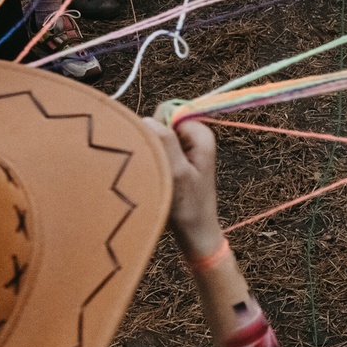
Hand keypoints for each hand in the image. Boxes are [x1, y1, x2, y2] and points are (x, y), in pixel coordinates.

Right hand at [157, 113, 224, 253]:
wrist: (195, 233)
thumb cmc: (188, 207)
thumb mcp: (177, 172)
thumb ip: (165, 142)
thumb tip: (146, 119)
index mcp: (200, 134)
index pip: (167, 113)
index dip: (155, 130)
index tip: (157, 155)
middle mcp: (195, 137)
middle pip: (160, 124)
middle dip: (153, 144)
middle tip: (157, 168)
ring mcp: (186, 149)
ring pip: (156, 140)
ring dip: (151, 156)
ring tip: (156, 176)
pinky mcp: (178, 161)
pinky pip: (158, 152)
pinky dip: (153, 164)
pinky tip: (155, 179)